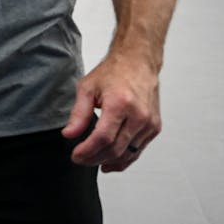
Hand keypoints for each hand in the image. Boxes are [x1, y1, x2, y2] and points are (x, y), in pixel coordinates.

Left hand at [62, 51, 161, 172]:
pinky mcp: (154, 128)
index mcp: (120, 104)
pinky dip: (123, 159)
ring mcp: (149, 123)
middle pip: (115, 149)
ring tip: (92, 161)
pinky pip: (138, 150)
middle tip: (81, 159)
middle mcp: (138, 115)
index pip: (103, 138)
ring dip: (108, 161)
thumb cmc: (114, 72)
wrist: (138, 62)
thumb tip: (69, 135)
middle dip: (95, 159)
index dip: (87, 151)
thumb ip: (79, 113)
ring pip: (127, 154)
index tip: (75, 156)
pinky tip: (110, 161)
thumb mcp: (88, 87)